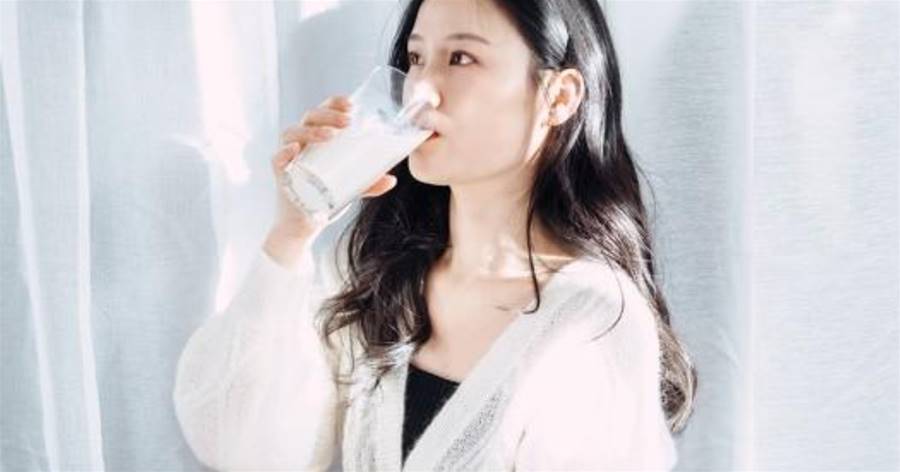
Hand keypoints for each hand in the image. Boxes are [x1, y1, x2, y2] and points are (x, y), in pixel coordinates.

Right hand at [270, 95, 398, 239]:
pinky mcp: (280, 174)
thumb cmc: (325, 198)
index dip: (334, 103)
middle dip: (328, 115)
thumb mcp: (352, 188)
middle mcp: (300, 142)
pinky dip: (284, 153)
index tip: (351, 105)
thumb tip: (392, 179)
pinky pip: (276, 159)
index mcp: (316, 138)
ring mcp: (288, 157)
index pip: (322, 111)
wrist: (305, 224)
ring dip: (311, 131)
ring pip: (292, 133)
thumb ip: (370, 183)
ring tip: (330, 136)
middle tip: (347, 122)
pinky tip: (294, 150)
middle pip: (309, 117)